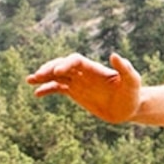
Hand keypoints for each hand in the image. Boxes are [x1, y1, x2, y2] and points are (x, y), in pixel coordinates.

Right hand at [27, 52, 143, 123]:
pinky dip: (47, 89)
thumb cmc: (133, 93)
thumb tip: (114, 55)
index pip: (76, 61)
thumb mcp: (133, 82)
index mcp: (94, 68)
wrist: (130, 108)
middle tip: (38, 75)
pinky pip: (58, 88)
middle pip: (62, 65)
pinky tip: (37, 94)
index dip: (66, 63)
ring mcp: (79, 83)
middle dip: (50, 68)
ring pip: (57, 76)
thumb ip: (125, 69)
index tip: (57, 71)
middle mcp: (84, 73)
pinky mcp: (76, 93)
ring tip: (30, 80)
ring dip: (44, 76)